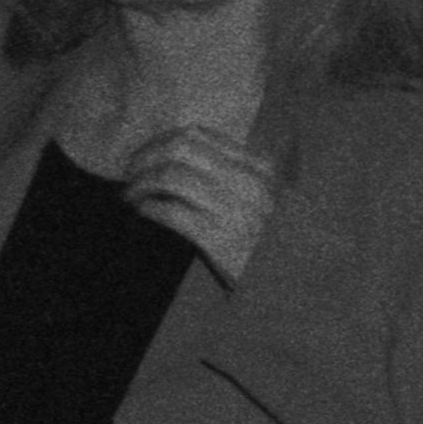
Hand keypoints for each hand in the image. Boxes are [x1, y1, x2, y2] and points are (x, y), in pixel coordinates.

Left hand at [112, 126, 277, 283]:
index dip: (161, 141)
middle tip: (130, 174)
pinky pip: (171, 212)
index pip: (197, 136)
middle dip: (145, 157)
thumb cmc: (272, 247)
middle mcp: (249, 183)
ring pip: (170, 176)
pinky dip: (149, 209)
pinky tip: (143, 213)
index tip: (145, 156)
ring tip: (132, 196)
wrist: (293, 288)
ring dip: (141, 183)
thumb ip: (236, 177)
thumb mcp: (264, 202)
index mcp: (259, 169)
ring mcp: (235, 210)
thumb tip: (180, 156)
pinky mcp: (220, 239)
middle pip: (179, 148)